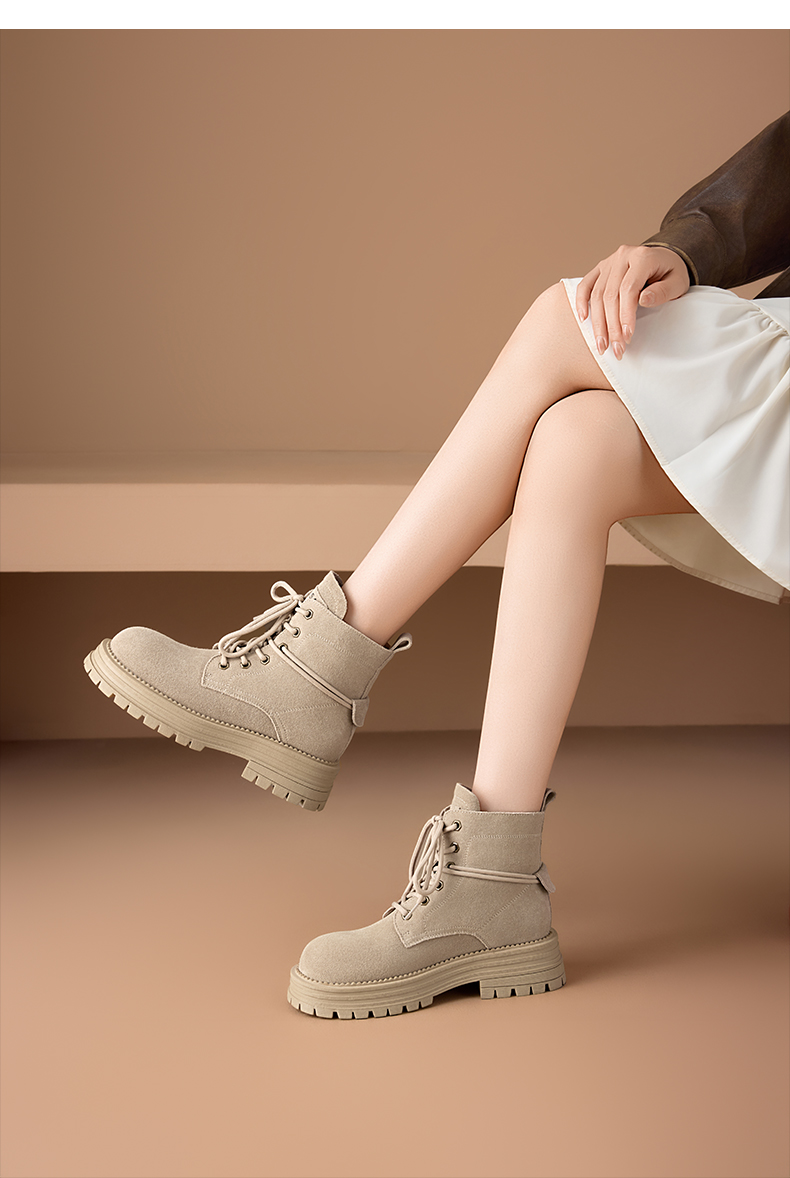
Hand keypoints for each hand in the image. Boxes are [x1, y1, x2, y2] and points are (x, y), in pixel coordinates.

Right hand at [575, 245, 689, 359]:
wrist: (664, 259)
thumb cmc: (671, 273)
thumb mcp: (677, 283)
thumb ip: (662, 291)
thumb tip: (643, 300)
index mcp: (642, 257)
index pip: (628, 289)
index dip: (626, 314)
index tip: (627, 336)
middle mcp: (622, 256)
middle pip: (610, 294)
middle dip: (611, 325)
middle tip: (616, 349)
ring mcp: (609, 262)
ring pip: (596, 294)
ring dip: (598, 322)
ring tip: (602, 344)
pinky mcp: (600, 268)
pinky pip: (585, 285)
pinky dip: (581, 302)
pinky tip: (583, 319)